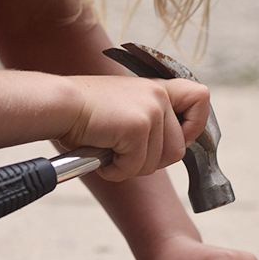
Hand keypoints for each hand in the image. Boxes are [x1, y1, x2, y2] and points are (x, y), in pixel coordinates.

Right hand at [58, 75, 210, 181]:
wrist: (57, 104)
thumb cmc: (80, 111)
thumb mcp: (123, 108)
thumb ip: (147, 121)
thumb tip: (164, 153)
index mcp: (157, 89)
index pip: (200, 99)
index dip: (193, 126)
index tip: (171, 138)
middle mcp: (158, 96)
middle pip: (177, 149)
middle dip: (150, 161)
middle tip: (122, 156)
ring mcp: (151, 111)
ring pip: (158, 162)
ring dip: (130, 167)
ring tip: (107, 154)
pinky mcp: (137, 127)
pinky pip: (135, 166)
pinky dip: (115, 171)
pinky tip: (100, 159)